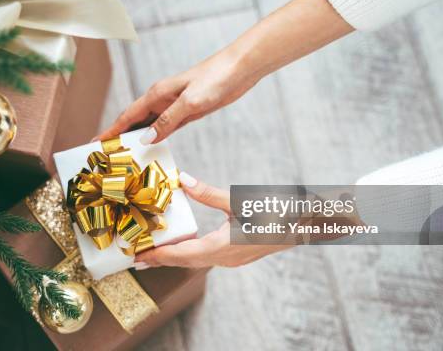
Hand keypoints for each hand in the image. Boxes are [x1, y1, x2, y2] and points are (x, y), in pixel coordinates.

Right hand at [95, 51, 257, 144]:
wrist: (239, 69)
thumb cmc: (215, 78)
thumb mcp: (190, 102)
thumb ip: (167, 120)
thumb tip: (146, 138)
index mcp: (157, 94)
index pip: (127, 117)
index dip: (111, 131)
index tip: (95, 144)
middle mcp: (161, 100)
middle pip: (134, 122)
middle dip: (119, 137)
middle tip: (105, 154)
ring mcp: (174, 106)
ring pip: (149, 126)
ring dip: (137, 139)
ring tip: (124, 155)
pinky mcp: (187, 112)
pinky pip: (165, 128)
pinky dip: (156, 138)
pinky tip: (151, 146)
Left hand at [132, 173, 288, 268]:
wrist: (305, 224)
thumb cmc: (277, 212)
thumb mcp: (240, 200)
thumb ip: (208, 193)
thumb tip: (183, 181)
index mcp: (222, 247)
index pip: (182, 254)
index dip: (158, 256)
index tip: (138, 257)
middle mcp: (225, 258)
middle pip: (185, 261)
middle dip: (160, 260)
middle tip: (137, 257)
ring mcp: (232, 259)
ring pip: (195, 261)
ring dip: (174, 257)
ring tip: (154, 252)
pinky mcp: (237, 255)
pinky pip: (206, 258)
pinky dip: (189, 254)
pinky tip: (184, 246)